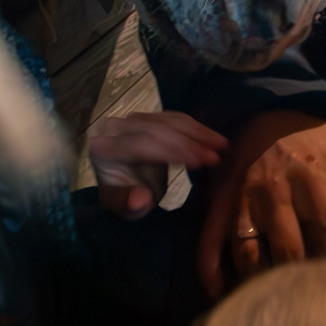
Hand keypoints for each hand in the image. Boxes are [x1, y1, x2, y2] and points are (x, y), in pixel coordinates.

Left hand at [86, 111, 225, 218]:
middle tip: (217, 154)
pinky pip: (173, 117)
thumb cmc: (123, 198)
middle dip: (189, 142)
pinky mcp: (147, 116)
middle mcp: (114, 128)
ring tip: (222, 145)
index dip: (172, 151)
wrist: (122, 185)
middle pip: (156, 130)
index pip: (141, 145)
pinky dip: (195, 127)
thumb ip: (129, 204)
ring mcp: (131, 119)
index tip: (201, 161)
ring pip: (168, 120)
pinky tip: (213, 137)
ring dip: (198, 132)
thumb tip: (140, 198)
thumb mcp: (124, 208)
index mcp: (103, 149)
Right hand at [197, 112, 325, 294]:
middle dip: (306, 281)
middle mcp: (275, 192)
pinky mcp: (219, 206)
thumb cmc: (309, 134)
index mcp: (310, 176)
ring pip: (250, 254)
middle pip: (291, 250)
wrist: (257, 109)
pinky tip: (225, 297)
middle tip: (320, 306)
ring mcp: (243, 200)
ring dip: (264, 284)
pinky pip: (210, 246)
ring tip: (280, 308)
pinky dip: (214, 275)